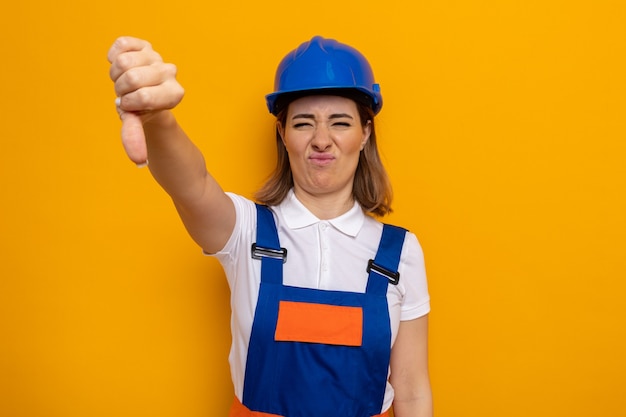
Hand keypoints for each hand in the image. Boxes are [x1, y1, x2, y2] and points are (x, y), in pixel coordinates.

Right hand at [107, 37, 184, 164]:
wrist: (142, 93)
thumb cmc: (141, 112)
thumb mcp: (138, 125)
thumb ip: (136, 138)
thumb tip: (138, 162)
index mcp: (175, 94)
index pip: (144, 96)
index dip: (130, 103)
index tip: (131, 107)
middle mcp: (170, 73)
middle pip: (132, 77)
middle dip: (121, 89)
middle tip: (127, 94)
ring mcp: (157, 57)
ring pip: (125, 61)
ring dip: (116, 73)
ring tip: (124, 81)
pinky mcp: (144, 44)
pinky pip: (122, 44)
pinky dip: (114, 55)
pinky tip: (119, 63)